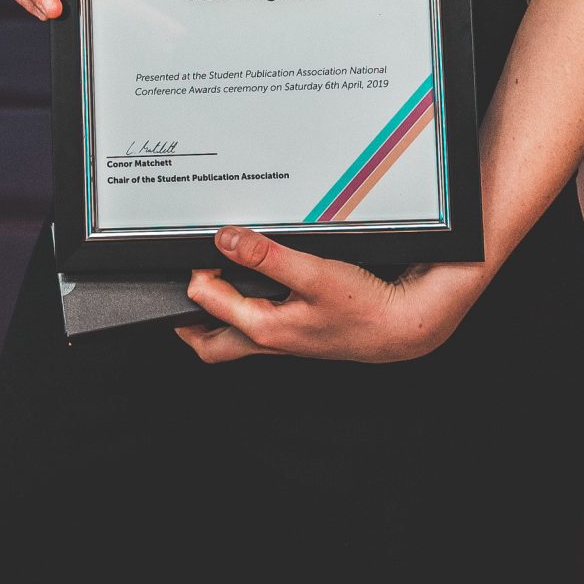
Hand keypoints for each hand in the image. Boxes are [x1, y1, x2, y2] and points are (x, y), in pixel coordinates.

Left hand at [176, 226, 489, 364]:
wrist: (401, 326)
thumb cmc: (363, 307)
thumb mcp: (313, 273)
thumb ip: (267, 257)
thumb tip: (226, 241)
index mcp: (263, 328)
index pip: (206, 302)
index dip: (197, 271)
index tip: (203, 247)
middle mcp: (268, 340)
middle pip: (209, 343)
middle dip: (186, 320)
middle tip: (182, 288)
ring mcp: (283, 340)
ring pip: (232, 338)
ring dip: (214, 317)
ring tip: (209, 288)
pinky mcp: (298, 333)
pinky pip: (258, 328)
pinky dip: (244, 312)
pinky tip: (255, 289)